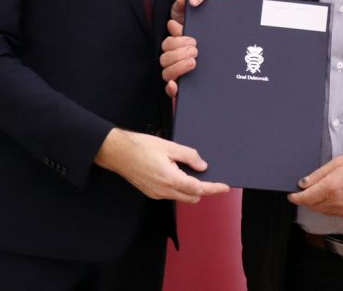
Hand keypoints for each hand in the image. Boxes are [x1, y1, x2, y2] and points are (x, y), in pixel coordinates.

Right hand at [94, 128, 229, 202]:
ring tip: (187, 169)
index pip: (198, 188)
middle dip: (202, 188)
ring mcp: (156, 194)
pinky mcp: (151, 193)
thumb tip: (202, 166)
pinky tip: (176, 173)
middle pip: (192, 196)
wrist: (118, 153)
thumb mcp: (169, 146)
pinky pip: (171, 194)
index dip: (213, 188)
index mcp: (170, 178)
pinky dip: (178, 187)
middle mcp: (164, 190)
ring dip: (189, 188)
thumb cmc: (141, 146)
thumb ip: (189, 156)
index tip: (224, 187)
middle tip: (206, 173)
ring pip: (181, 197)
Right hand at [160, 0, 212, 97]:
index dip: (176, 36)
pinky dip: (171, 88)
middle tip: (196, 48)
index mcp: (180, 32)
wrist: (233, 28)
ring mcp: (182, 65)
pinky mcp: (188, 80)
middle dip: (178, 51)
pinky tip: (177, 86)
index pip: (169, 37)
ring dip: (176, 66)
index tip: (189, 34)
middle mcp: (178, 49)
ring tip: (194, 61)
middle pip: (165, 54)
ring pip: (165, 70)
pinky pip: (171, 88)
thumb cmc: (217, 14)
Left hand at [287, 152, 342, 217]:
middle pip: (313, 205)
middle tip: (306, 191)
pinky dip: (328, 207)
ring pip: (322, 211)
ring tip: (321, 192)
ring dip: (317, 204)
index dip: (296, 197)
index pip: (306, 197)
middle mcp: (336, 201)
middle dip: (307, 199)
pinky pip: (333, 214)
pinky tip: (332, 198)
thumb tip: (303, 183)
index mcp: (331, 186)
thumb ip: (317, 175)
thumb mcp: (335, 163)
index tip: (292, 196)